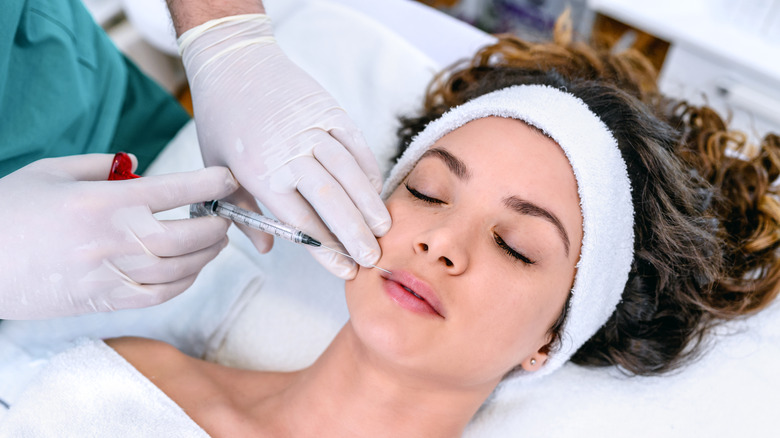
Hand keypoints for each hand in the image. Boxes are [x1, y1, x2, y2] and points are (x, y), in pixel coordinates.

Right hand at [0, 154, 237, 318]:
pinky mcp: (104, 301)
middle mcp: (112, 241)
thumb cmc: (10, 210)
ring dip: (206, 255)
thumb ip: (101, 165)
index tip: (228, 179)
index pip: (173, 191)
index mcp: (102, 203)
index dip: (209, 183)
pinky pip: (159, 296)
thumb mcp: (52, 171)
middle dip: (216, 225)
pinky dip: (184, 283)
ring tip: (216, 242)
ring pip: (179, 270)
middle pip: (185, 236)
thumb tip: (138, 164)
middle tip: (225, 216)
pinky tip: (191, 270)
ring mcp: (109, 275)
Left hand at [179, 15, 390, 278]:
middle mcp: (289, 152)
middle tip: (373, 258)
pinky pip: (355, 144)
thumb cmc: (221, 119)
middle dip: (355, 233)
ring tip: (383, 229)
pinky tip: (376, 190)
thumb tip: (267, 250)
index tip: (345, 270)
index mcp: (259, 172)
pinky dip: (368, 168)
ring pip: (349, 173)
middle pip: (330, 201)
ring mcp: (312, 128)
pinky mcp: (328, 109)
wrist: (232, 59)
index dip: (325, 249)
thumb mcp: (217, 169)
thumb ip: (242, 212)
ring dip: (369, 204)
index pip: (300, 221)